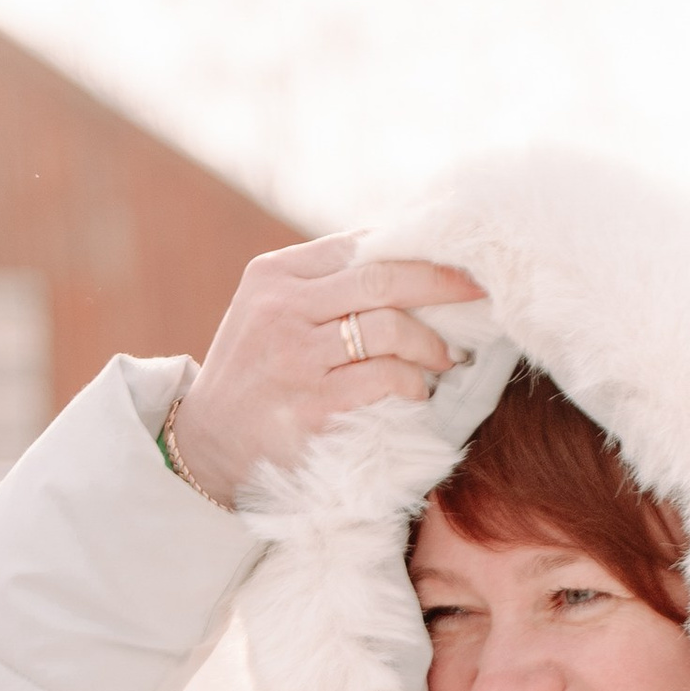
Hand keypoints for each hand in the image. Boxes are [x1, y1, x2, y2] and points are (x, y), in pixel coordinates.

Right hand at [168, 235, 482, 502]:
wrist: (208, 445)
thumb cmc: (257, 376)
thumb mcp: (272, 313)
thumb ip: (325, 286)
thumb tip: (408, 261)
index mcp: (276, 274)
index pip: (360, 245)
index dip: (418, 251)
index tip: (460, 261)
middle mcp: (282, 307)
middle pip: (383, 277)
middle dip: (444, 283)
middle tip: (480, 294)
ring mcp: (295, 358)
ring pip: (389, 327)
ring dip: (431, 343)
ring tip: (446, 358)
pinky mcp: (312, 406)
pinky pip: (384, 380)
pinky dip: (413, 383)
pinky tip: (418, 392)